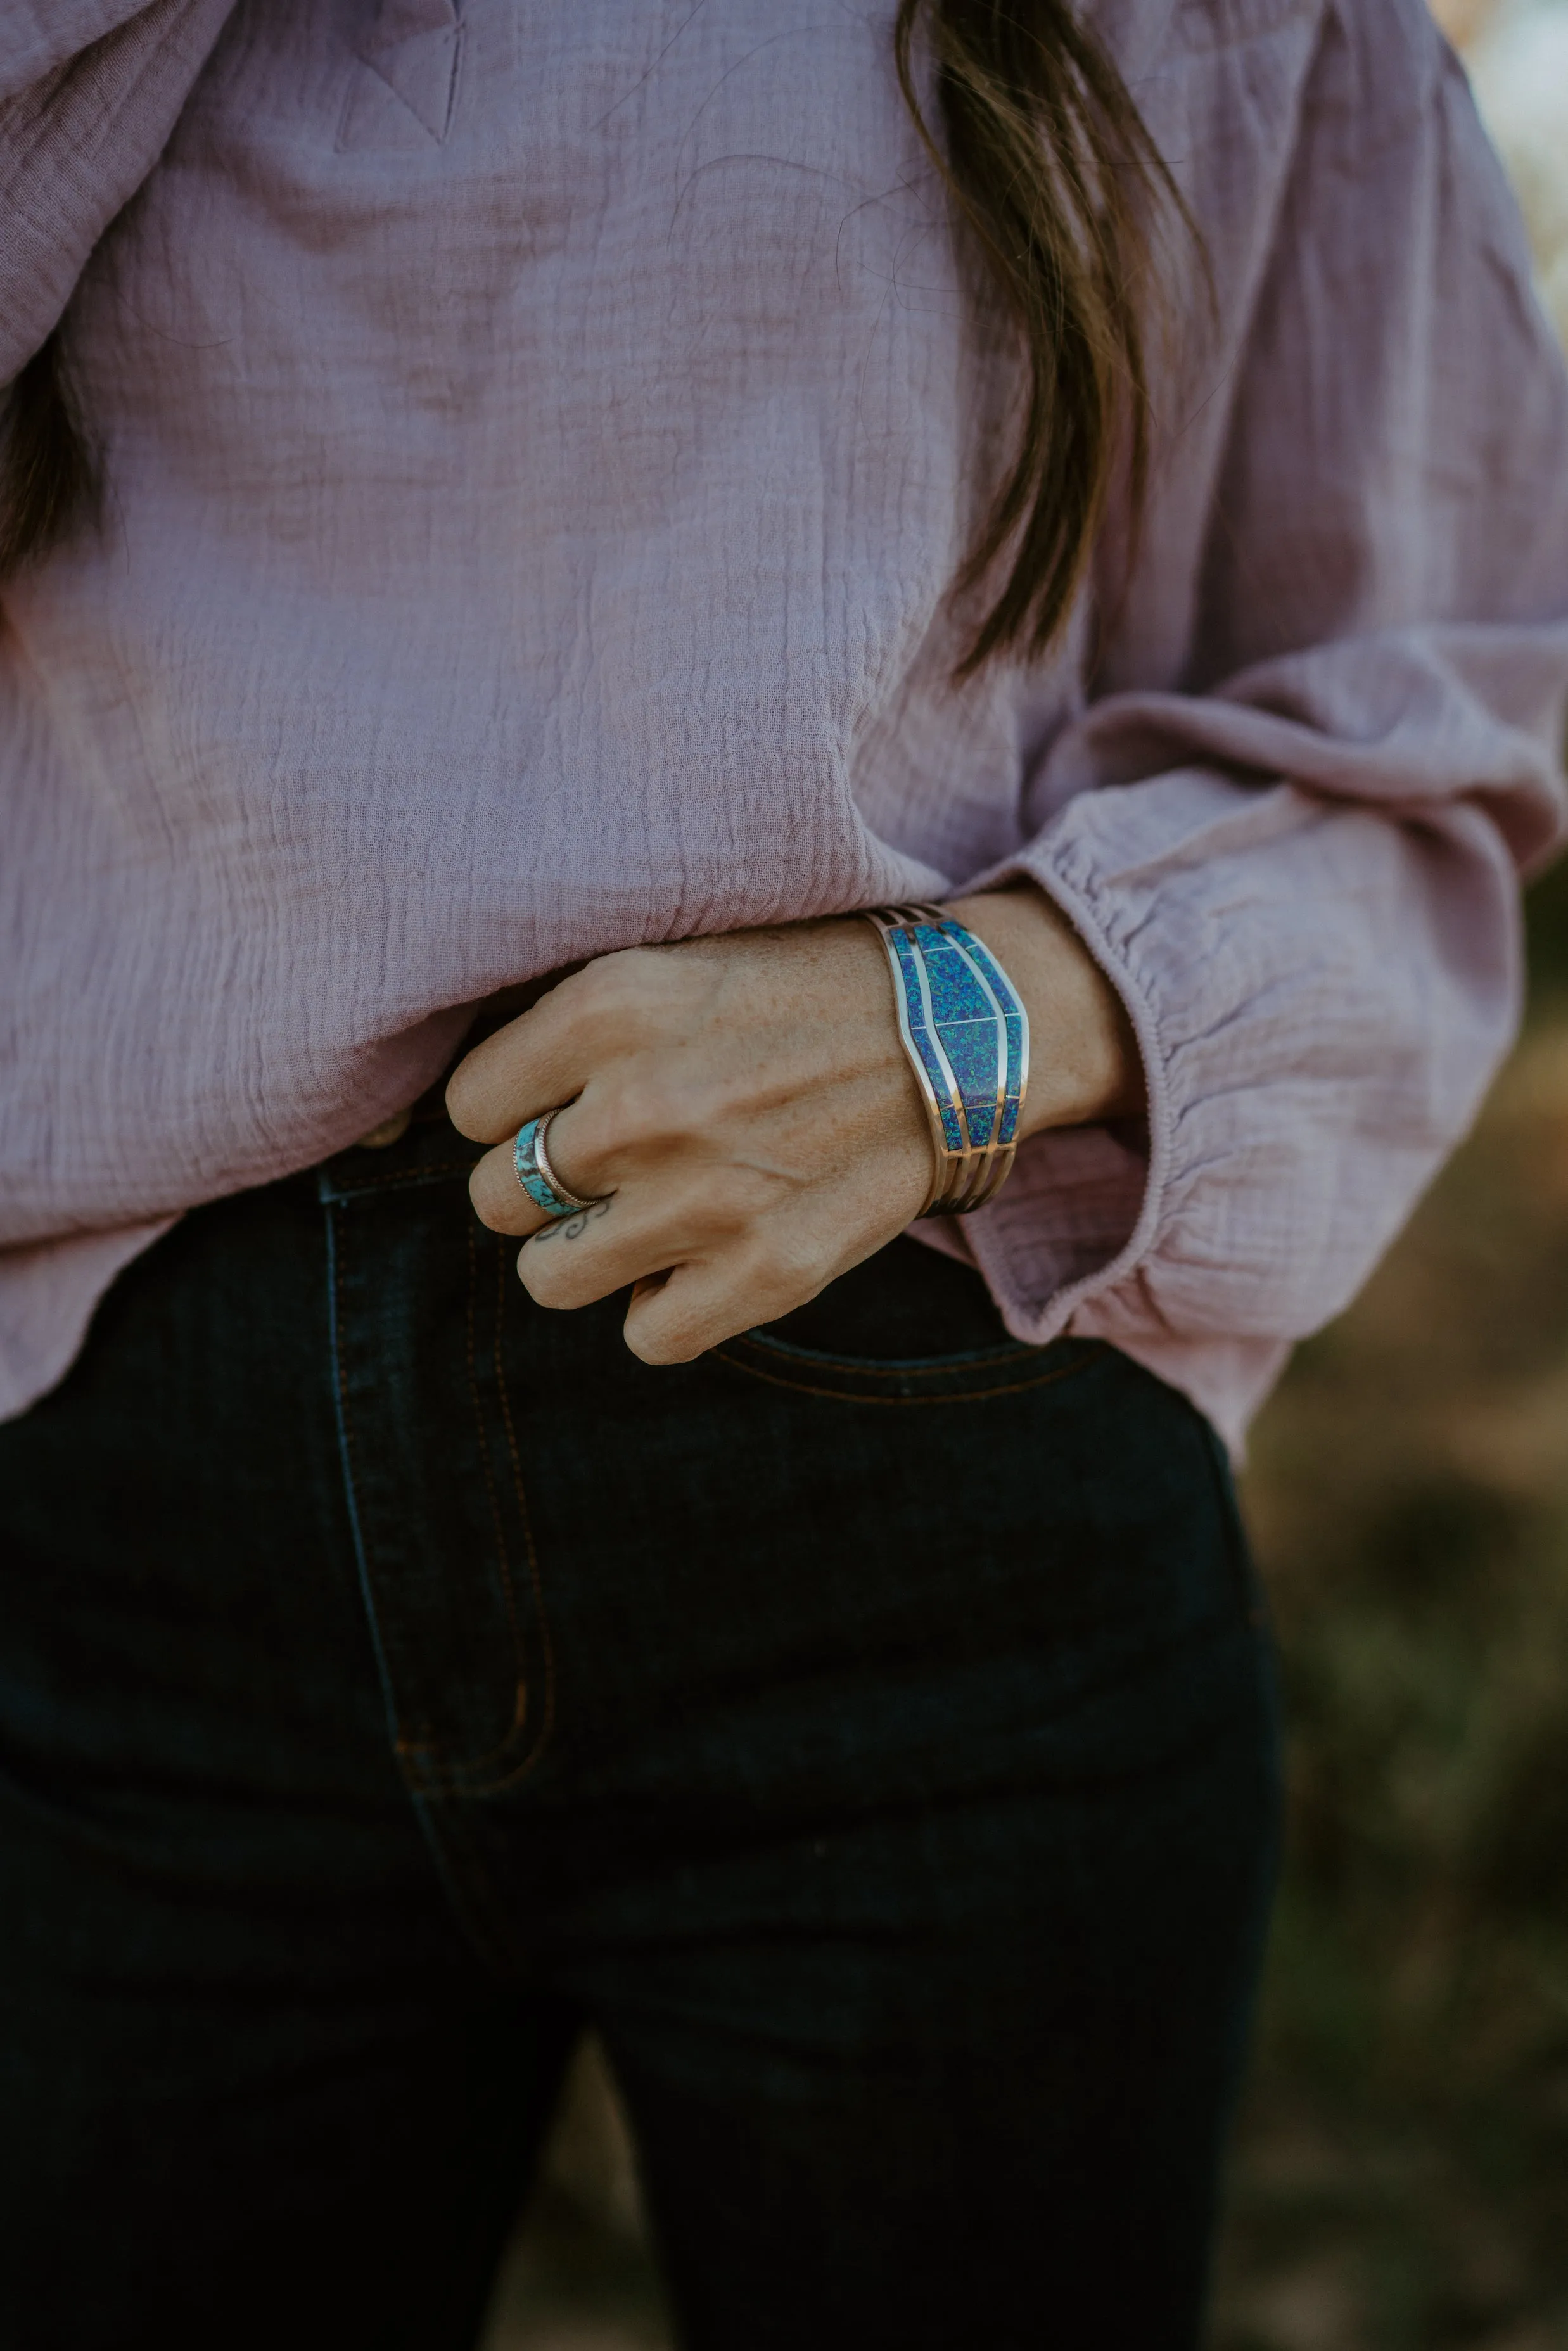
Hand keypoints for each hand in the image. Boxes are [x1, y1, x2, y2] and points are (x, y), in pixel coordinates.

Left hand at [446, 886, 1140, 1362]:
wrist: (959, 1032)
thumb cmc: (803, 991)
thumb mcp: (675, 960)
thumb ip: (569, 1025)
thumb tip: (473, 1105)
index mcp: (608, 1007)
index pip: (467, 1110)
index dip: (510, 1113)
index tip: (561, 1106)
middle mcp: (640, 1105)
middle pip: (494, 1198)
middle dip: (544, 1186)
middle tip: (614, 1164)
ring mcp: (702, 1197)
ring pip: (550, 1277)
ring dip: (589, 1255)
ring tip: (647, 1216)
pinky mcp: (766, 1272)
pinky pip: (648, 1336)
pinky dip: (665, 1309)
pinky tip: (700, 1260)